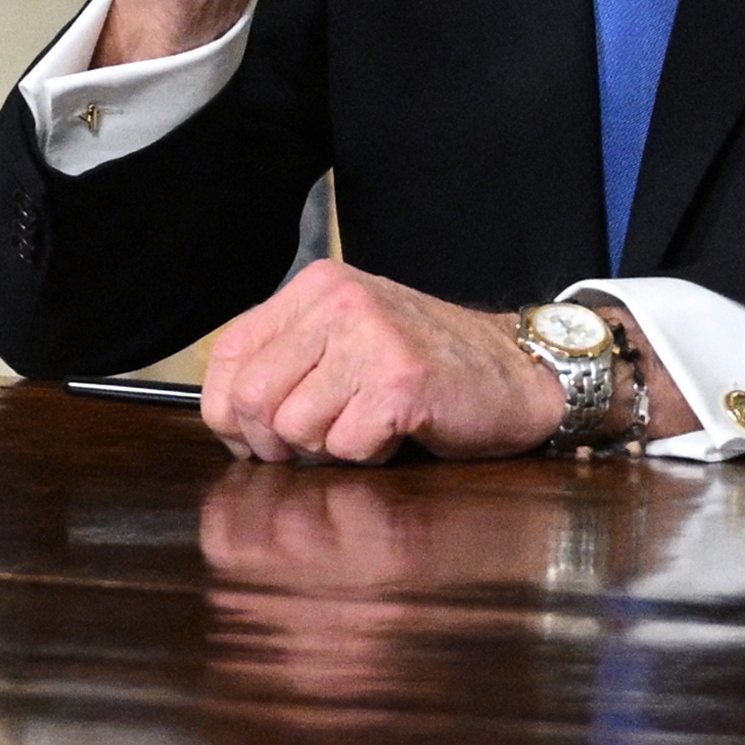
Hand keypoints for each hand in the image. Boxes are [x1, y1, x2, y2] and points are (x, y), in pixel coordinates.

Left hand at [197, 264, 598, 461]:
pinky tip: (399, 430)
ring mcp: (371, 339)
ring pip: (294, 429)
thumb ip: (288, 363)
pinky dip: (370, 456)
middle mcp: (338, 302)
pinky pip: (346, 447)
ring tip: (369, 425)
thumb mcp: (347, 341)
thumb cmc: (427, 368)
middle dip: (276, 443)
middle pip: (251, 400)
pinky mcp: (400, 382)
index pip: (228, 356)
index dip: (227, 414)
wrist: (519, 372)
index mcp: (316, 288)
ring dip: (329, 449)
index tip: (251, 439)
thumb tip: (225, 419)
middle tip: (318, 446)